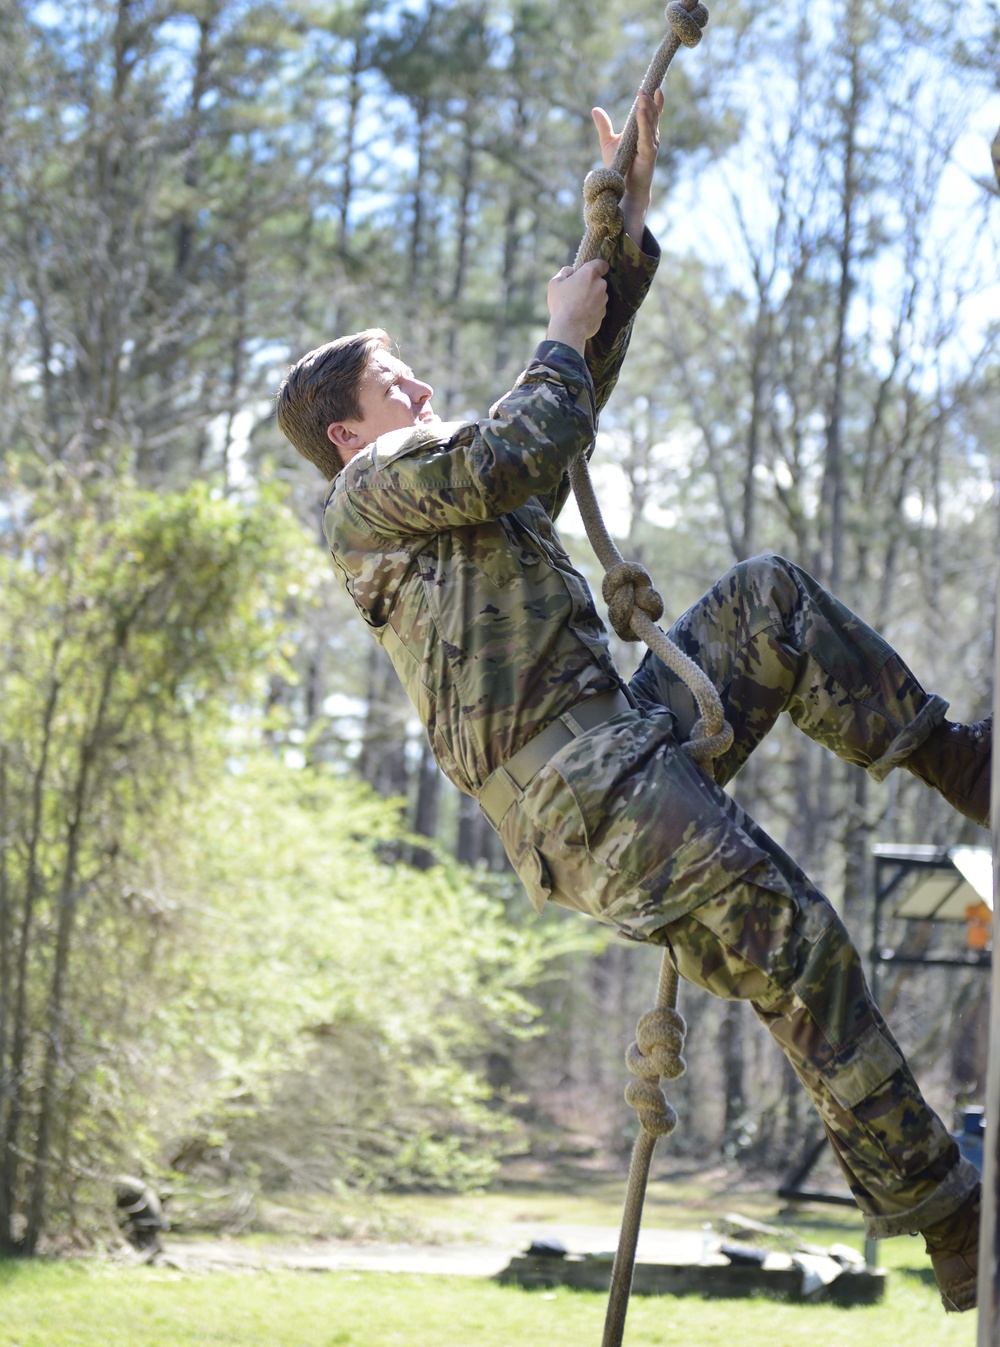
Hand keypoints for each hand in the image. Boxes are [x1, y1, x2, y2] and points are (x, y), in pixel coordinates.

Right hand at [546, 259, 609, 353]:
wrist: (569, 329)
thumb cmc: (561, 304)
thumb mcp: (555, 283)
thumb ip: (564, 272)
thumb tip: (570, 270)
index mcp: (590, 273)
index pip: (602, 264)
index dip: (598, 266)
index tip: (590, 271)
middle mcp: (600, 285)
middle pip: (597, 281)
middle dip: (589, 285)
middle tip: (575, 292)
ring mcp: (604, 300)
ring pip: (598, 295)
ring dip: (590, 298)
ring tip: (575, 306)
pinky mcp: (604, 313)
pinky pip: (597, 308)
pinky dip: (591, 310)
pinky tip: (580, 315)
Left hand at [591, 89, 662, 244]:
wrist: (624, 190)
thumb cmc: (619, 167)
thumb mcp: (609, 143)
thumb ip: (604, 126)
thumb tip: (595, 109)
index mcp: (643, 133)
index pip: (651, 113)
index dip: (653, 100)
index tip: (653, 86)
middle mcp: (651, 138)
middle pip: (652, 115)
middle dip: (650, 101)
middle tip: (645, 88)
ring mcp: (651, 146)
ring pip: (651, 124)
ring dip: (648, 109)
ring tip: (644, 95)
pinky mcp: (649, 156)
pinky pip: (647, 137)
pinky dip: (645, 125)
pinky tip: (642, 114)